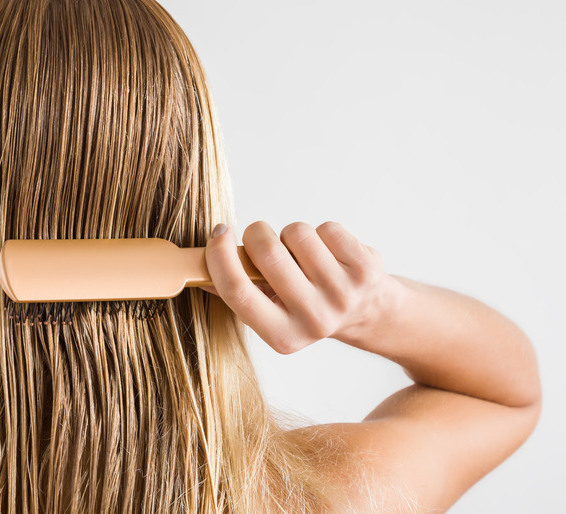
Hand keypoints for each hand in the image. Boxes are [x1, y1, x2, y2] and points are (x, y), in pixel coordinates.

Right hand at [202, 221, 394, 353]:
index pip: (238, 291)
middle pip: (267, 254)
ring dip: (292, 234)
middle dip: (257, 234)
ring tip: (302, 253)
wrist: (368, 313)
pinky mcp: (366, 269)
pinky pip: (327, 228)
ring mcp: (343, 294)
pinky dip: (322, 232)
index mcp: (282, 336)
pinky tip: (329, 252)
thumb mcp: (271, 312)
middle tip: (261, 238)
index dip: (220, 257)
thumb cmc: (306, 306)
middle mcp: (314, 320)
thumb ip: (237, 291)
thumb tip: (196, 267)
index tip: (217, 233)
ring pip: (297, 233)